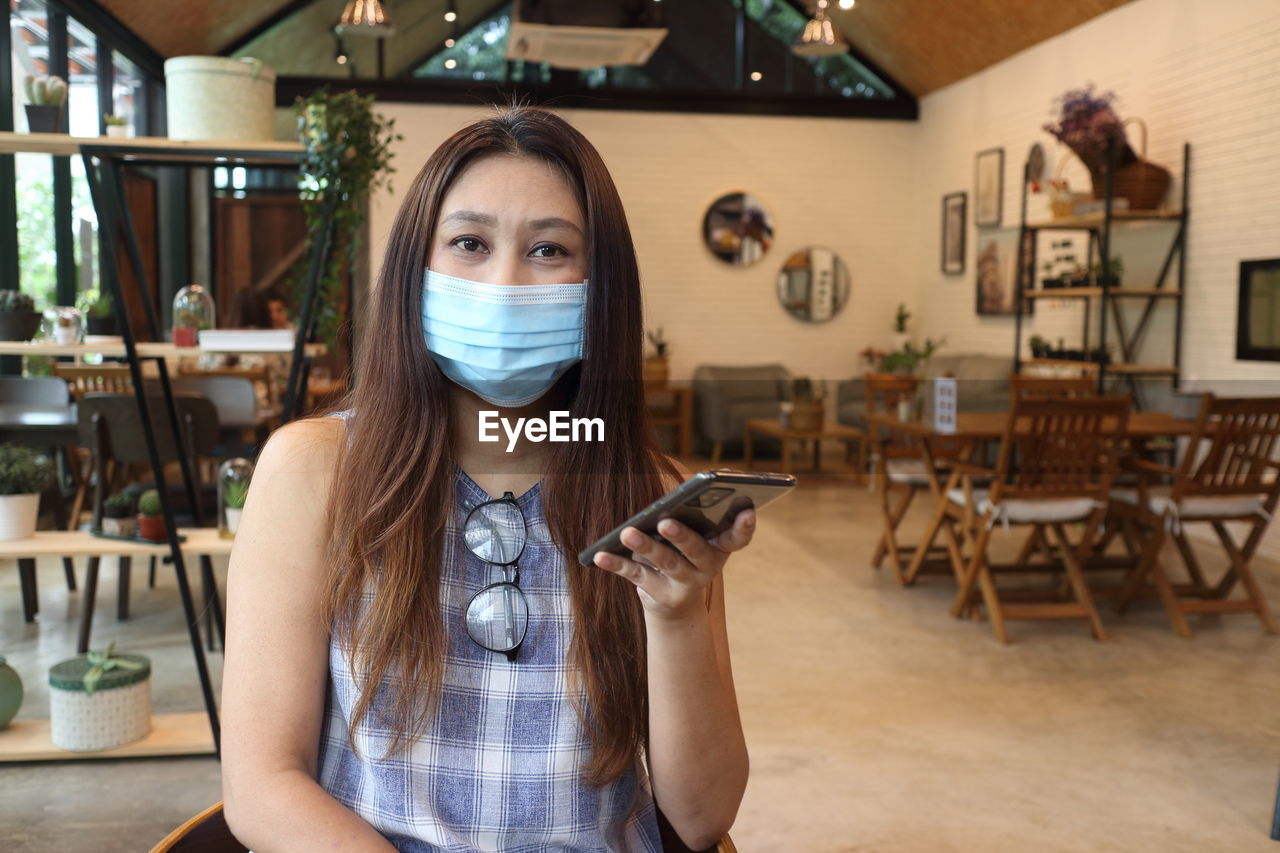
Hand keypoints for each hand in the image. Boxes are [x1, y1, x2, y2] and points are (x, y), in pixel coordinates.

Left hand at [592, 509, 755, 620]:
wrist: (675, 607)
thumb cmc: (683, 553)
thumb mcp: (692, 536)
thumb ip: (689, 516)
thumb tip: (673, 498)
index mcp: (719, 547)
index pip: (738, 537)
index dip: (745, 525)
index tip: (747, 509)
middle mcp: (707, 567)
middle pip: (696, 550)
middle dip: (681, 536)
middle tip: (665, 522)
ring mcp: (684, 584)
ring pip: (666, 563)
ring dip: (646, 547)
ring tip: (627, 533)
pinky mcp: (659, 595)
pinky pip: (636, 576)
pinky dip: (617, 564)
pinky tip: (600, 554)